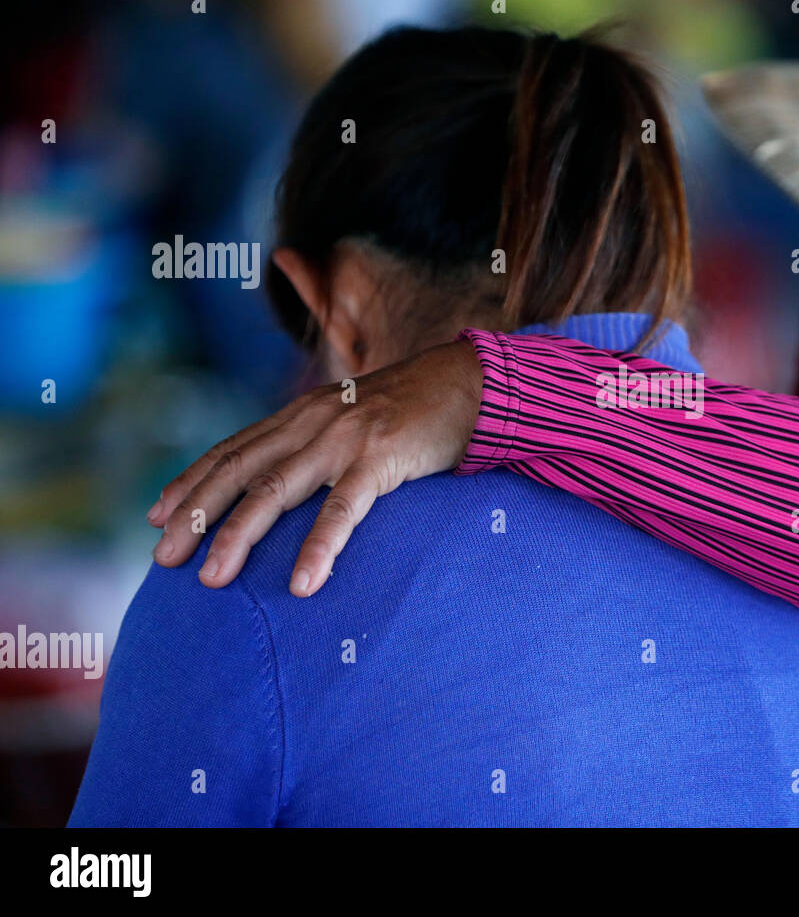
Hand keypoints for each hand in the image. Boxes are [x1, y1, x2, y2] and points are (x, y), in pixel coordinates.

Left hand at [148, 338, 482, 595]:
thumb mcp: (355, 419)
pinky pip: (342, 509)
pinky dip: (319, 547)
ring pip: (275, 491)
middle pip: (239, 471)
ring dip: (237, 536)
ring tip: (212, 579)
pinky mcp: (381, 458)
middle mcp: (312, 421)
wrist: (472, 383)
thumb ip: (320, 444)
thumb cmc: (417, 411)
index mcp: (303, 414)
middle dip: (195, 515)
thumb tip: (291, 486)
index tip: (158, 517)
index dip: (191, 482)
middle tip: (162, 560)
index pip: (233, 449)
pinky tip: (303, 583)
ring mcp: (344, 438)